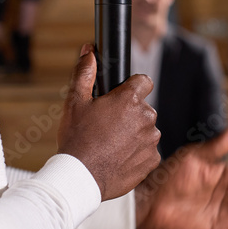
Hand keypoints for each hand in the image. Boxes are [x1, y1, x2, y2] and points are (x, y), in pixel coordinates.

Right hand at [57, 44, 160, 199]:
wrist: (80, 177)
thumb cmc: (76, 138)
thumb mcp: (75, 101)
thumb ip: (84, 72)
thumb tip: (89, 51)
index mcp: (129, 99)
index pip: (144, 81)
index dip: (133, 86)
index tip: (121, 95)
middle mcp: (146, 118)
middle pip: (143, 108)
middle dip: (129, 113)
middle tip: (107, 125)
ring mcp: (151, 140)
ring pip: (146, 130)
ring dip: (134, 133)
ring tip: (110, 144)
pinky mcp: (153, 160)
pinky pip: (148, 151)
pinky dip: (137, 153)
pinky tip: (118, 158)